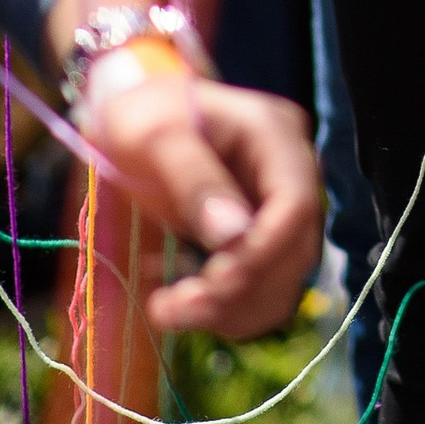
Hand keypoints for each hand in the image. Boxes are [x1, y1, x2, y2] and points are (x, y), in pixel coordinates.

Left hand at [78, 61, 322, 339]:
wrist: (128, 112)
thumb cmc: (139, 113)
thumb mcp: (155, 135)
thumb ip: (194, 179)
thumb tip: (233, 235)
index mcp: (273, 135)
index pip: (296, 205)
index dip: (262, 253)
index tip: (211, 284)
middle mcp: (287, 172)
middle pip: (294, 250)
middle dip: (239, 291)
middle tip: (172, 307)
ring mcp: (273, 207)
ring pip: (281, 281)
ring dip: (230, 311)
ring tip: (167, 310)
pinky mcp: (254, 236)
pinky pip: (257, 289)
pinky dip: (222, 310)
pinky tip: (176, 298)